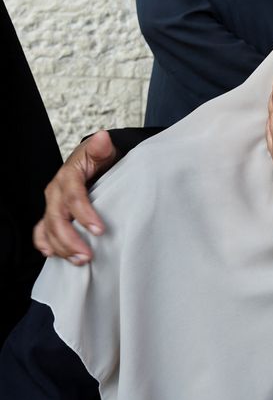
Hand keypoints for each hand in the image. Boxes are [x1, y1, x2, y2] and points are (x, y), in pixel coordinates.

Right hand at [33, 130, 118, 264]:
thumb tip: (103, 138)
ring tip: (81, 261)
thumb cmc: (100, 158)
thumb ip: (101, 147)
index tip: (100, 230)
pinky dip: (45, 244)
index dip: (85, 214)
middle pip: (57, 218)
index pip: (74, 197)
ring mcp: (52, 204)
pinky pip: (42, 231)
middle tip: (87, 255)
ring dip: (62, 247)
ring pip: (49, 229)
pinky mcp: (53, 214)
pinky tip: (54, 255)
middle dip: (71, 239)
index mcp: (68, 176)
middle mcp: (56, 192)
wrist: (93, 162)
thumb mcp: (103, 151)